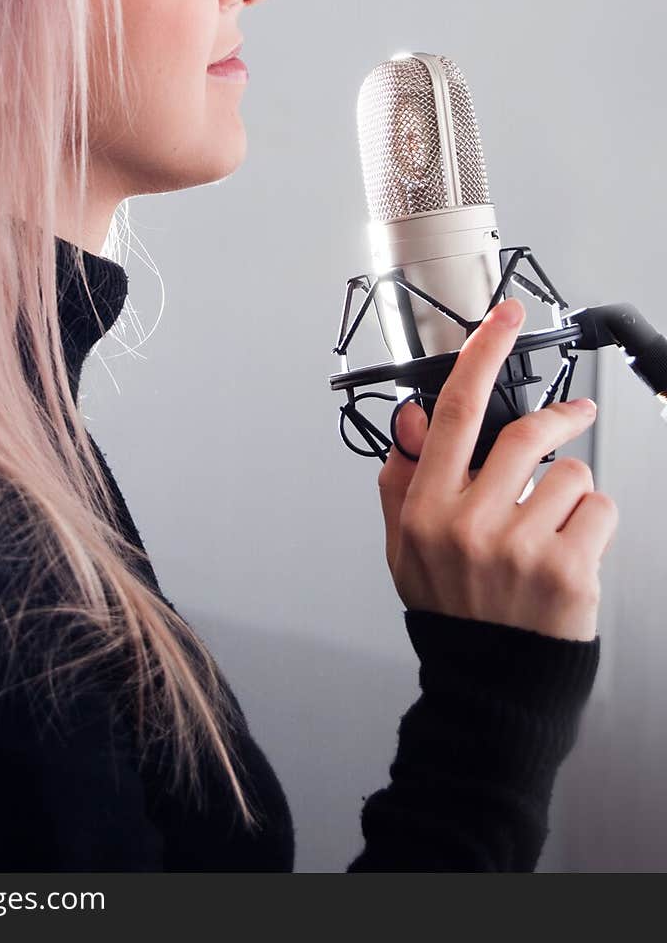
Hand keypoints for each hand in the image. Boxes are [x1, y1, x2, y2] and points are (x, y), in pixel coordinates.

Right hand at [377, 297, 618, 640]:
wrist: (492, 686)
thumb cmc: (453, 611)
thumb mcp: (405, 546)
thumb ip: (402, 479)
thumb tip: (410, 421)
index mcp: (426, 510)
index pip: (453, 412)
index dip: (481, 353)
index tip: (503, 316)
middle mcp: (469, 525)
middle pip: (525, 434)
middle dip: (559, 418)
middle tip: (574, 414)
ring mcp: (520, 549)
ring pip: (571, 473)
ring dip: (572, 489)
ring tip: (555, 524)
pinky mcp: (568, 572)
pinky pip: (601, 509)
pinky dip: (595, 523)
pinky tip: (572, 550)